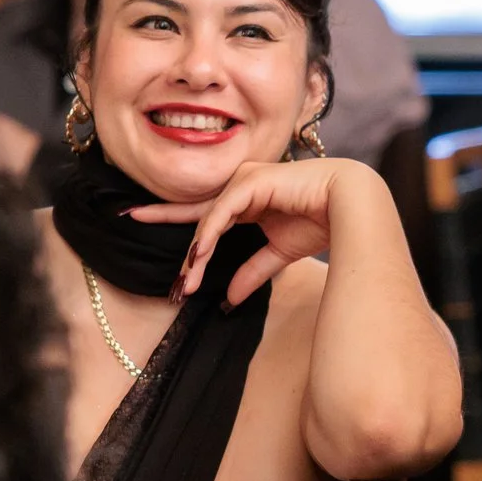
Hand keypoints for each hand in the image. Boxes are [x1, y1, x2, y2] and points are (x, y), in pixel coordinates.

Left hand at [128, 157, 373, 306]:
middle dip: (163, 216)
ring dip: (195, 253)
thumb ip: (253, 271)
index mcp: (247, 199)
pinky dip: (208, 237)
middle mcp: (242, 185)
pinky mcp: (252, 181)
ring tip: (184, 282)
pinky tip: (199, 258)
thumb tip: (231, 299)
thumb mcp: (278, 253)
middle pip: (195, 208)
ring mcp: (245, 180)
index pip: (205, 212)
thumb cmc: (320, 220)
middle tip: (130, 218)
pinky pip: (221, 213)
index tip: (141, 220)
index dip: (175, 219)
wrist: (351, 206)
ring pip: (207, 218)